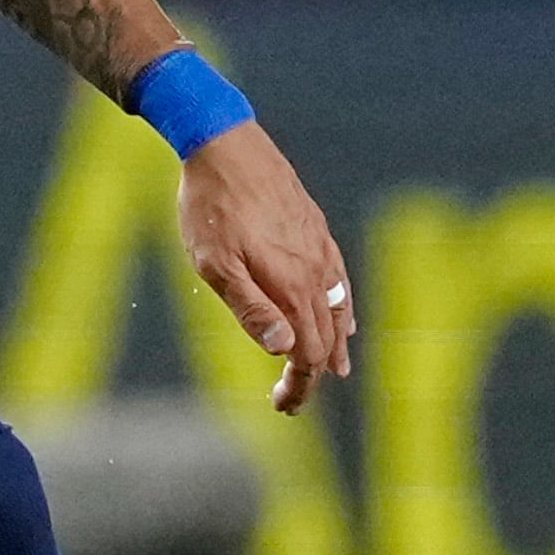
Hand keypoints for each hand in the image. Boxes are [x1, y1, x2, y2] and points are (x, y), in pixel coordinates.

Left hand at [175, 120, 358, 414]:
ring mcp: (320, 251)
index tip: (283, 407)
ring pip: (338, 311)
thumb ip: (250, 307)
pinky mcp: (317, 232)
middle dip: (311, 374)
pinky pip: (340, 283)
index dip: (300, 385)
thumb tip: (282, 350)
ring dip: (332, 346)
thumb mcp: (214, 263)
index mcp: (292, 287)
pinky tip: (344, 318)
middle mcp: (316, 273)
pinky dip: (343, 310)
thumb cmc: (211, 208)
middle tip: (290, 402)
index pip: (308, 353)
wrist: (227, 147)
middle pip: (325, 338)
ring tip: (330, 372)